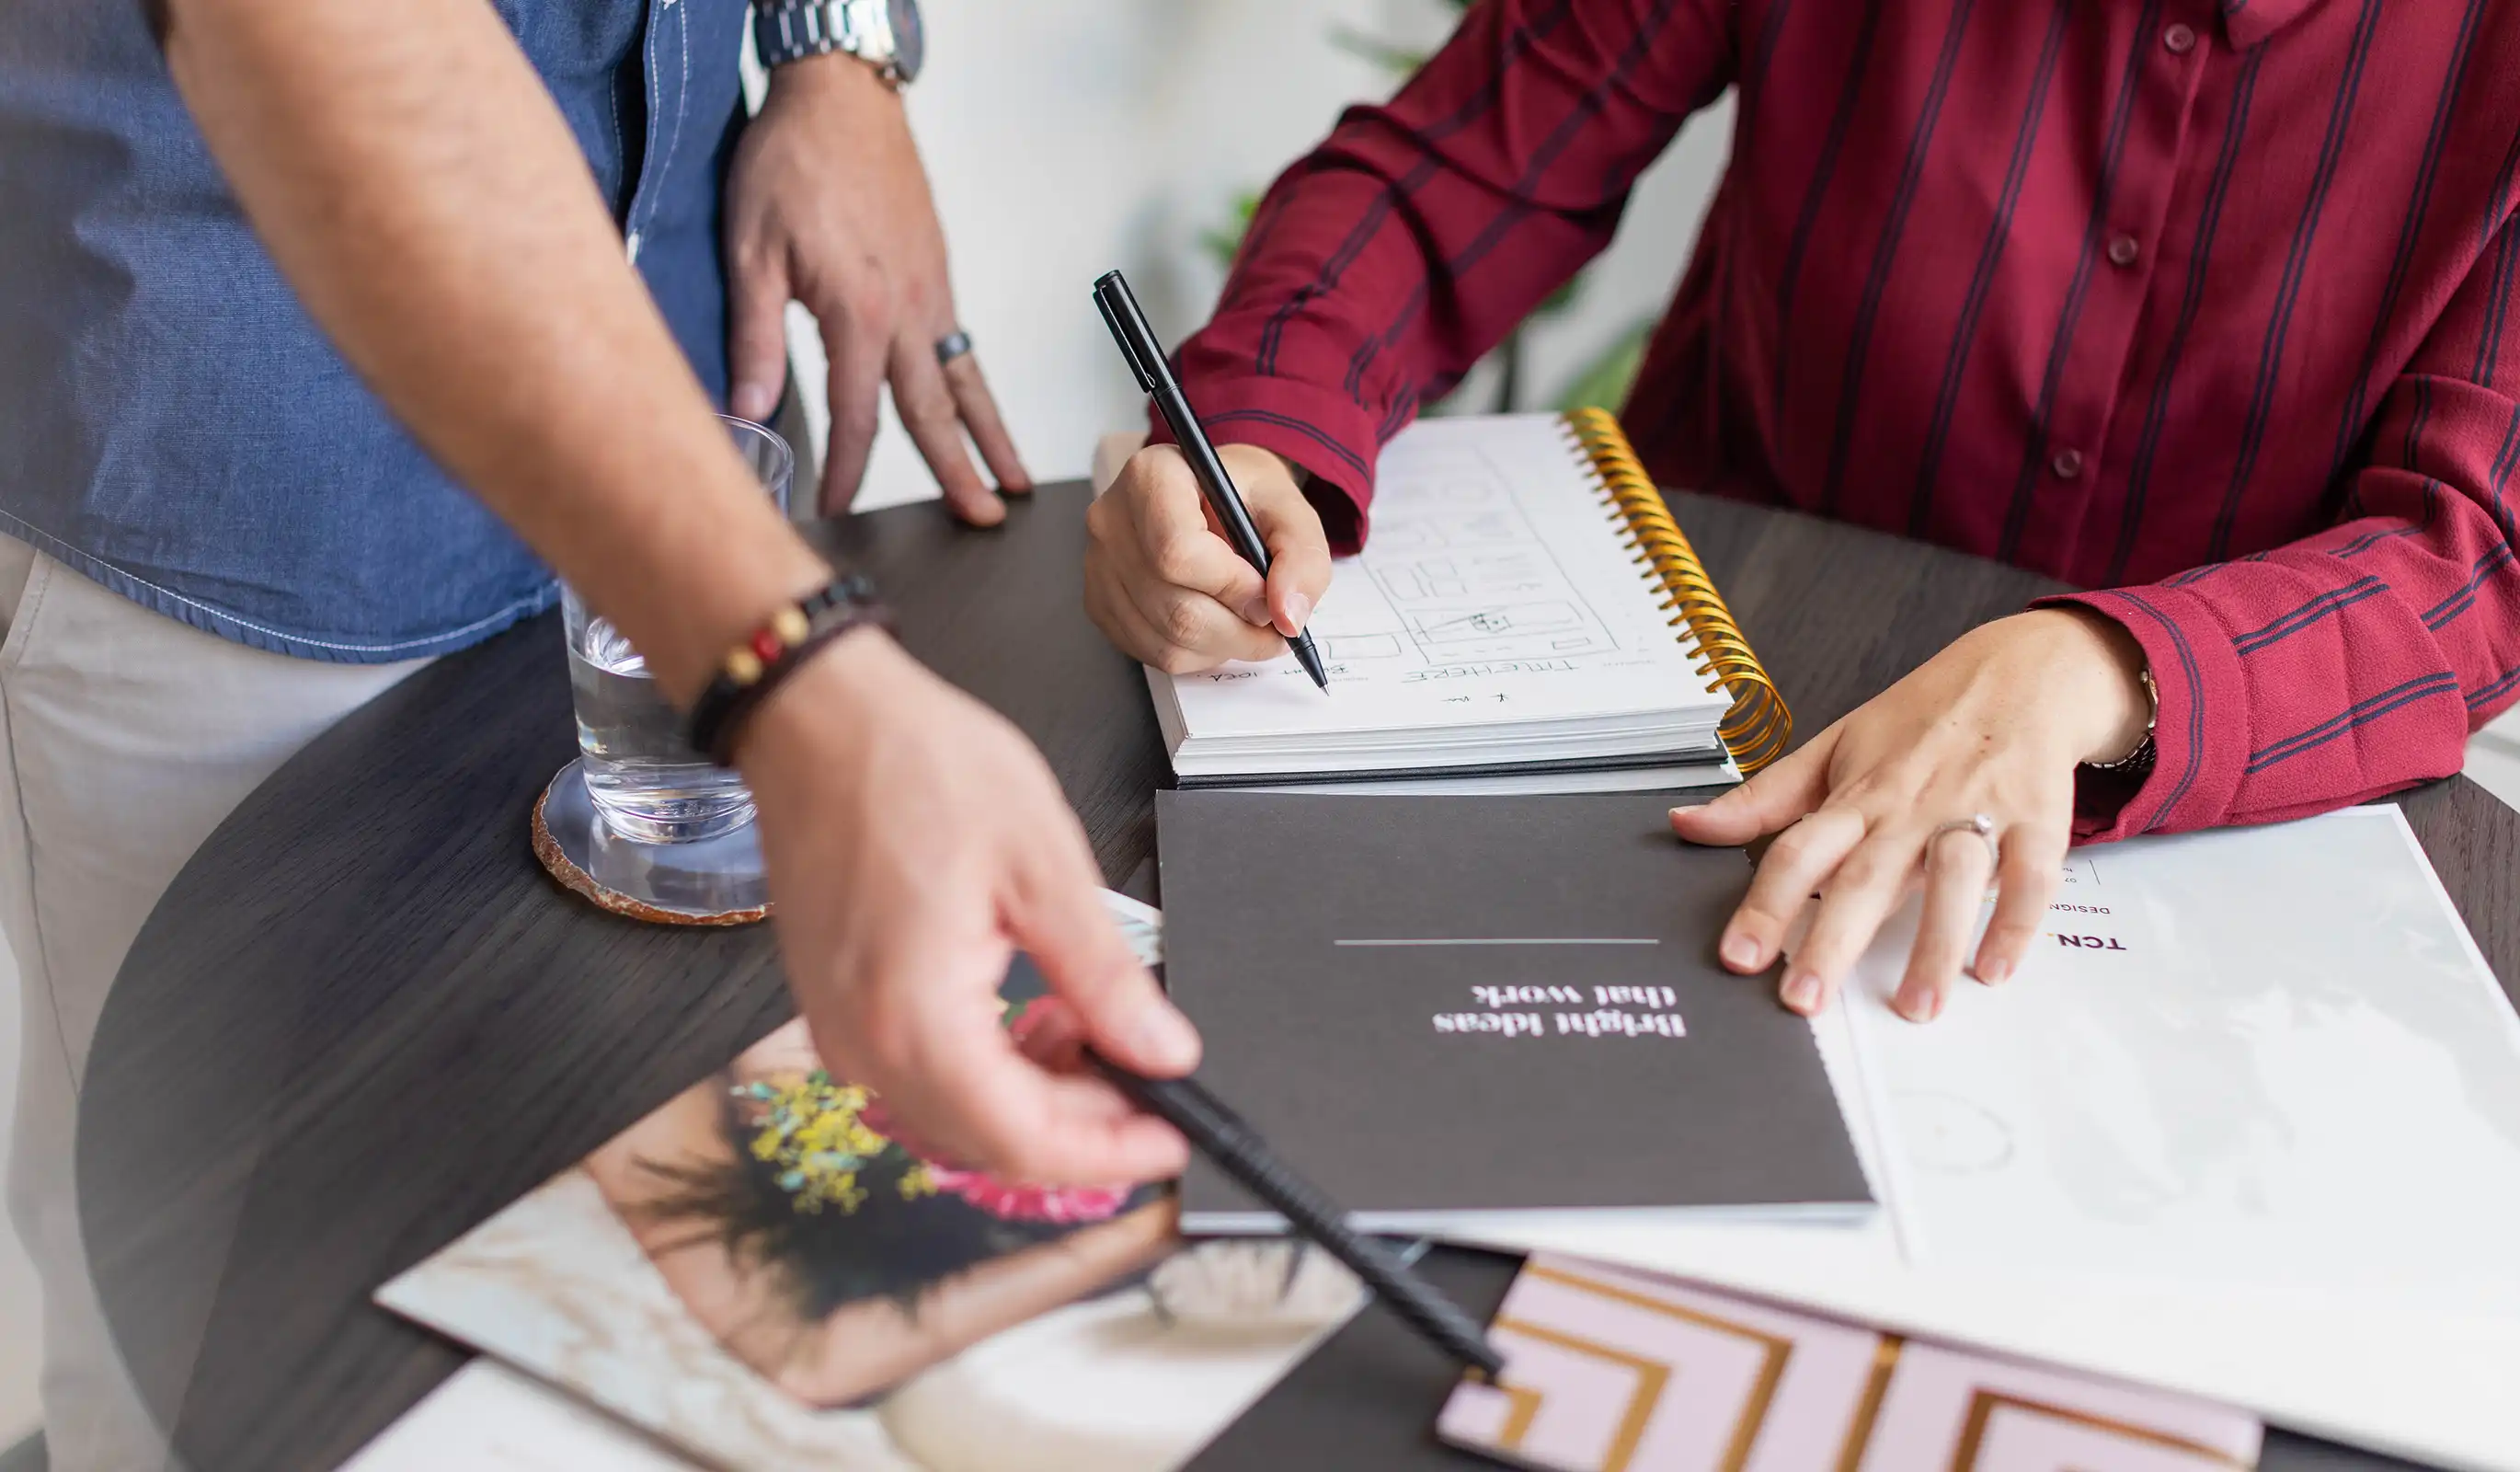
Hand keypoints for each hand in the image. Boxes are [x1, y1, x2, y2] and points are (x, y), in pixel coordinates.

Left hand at [725, 55, 1030, 520]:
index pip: (859, 415)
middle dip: (959, 472)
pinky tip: (980, 411)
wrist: (839, 98)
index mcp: (859, 312)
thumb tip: (747, 408)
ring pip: (967, 380)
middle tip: (983, 520)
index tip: (838, 507)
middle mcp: (908, 310)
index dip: (849, 470)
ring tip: (1013, 483)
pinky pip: (963, 346)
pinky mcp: (938, 276)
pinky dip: (978, 387)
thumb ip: (755, 337)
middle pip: (936, 410)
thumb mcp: (752, 251)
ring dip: (991, 436)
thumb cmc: (791, 163)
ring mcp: (932, 293)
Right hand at [734, 629, 1196, 1182]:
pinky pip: (921, 1077)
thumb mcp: (1043, 868)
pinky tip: (1031, 1017)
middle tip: (1147, 1083)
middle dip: (1078, 1130)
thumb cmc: (915, 767)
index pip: (1025, 1141)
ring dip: (1033, 1100)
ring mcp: (841, 1031)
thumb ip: (1105, 978)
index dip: (1109, 1154)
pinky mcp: (837, 1008)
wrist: (819, 719)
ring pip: (955, 1118)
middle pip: (988, 1144)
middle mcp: (864, 1044)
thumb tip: (1161, 1051)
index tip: (1169, 1138)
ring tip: (1088, 1028)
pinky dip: (988, 1070)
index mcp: (916, 1018)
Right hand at [1083, 442, 1331, 671]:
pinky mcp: (1100, 603)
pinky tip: (1214, 624)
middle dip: (1238, 629)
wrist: (1214, 497)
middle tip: (1272, 620)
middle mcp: (1112, 521)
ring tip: (1246, 620)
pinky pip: (1152, 653)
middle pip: (1175, 608)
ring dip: (1223, 646)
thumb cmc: (1244, 497)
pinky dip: (1197, 653)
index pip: (1178, 552)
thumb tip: (1287, 617)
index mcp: (1152, 478)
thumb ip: (1300, 557)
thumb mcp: (1289, 509)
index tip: (1265, 590)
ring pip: (1166, 640)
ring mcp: (1098, 565)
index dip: (1232, 586)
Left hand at [1669, 608, 2149, 1022]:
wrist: (2020, 672)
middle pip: (1865, 878)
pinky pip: (2031, 875)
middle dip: (1831, 941)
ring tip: (1915, 1006)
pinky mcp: (2037, 820)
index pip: (1796, 851)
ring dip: (1934, 945)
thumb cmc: (1921, 719)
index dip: (1764, 905)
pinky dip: (2017, 921)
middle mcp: (1910, 808)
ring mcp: (1975, 812)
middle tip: (1804, 998)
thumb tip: (1686, 824)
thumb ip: (1762, 799)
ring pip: (1953, 879)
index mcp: (1856, 796)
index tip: (1738, 957)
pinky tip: (1995, 967)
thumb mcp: (1832, 747)